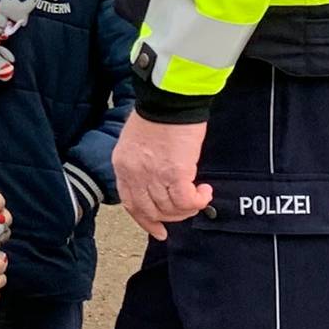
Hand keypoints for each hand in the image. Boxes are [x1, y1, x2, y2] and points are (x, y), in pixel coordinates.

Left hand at [113, 115, 215, 241]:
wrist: (169, 99)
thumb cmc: (157, 113)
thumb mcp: (136, 141)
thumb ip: (140, 164)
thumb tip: (156, 180)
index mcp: (122, 166)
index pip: (130, 203)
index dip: (145, 219)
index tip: (157, 229)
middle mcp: (135, 175)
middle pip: (150, 210)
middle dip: (169, 217)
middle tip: (184, 214)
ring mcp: (154, 176)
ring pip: (170, 209)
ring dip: (187, 208)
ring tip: (198, 196)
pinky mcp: (176, 174)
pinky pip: (187, 201)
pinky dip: (198, 202)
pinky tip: (205, 192)